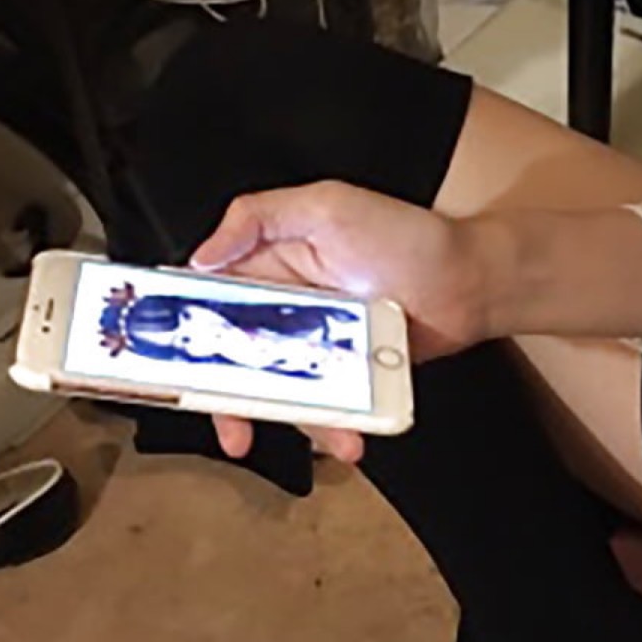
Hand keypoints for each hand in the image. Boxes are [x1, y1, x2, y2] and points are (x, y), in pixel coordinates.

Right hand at [191, 181, 488, 465]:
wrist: (472, 282)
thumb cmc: (408, 235)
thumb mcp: (327, 204)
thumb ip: (260, 216)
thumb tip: (203, 255)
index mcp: (269, 266)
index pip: (208, 300)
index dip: (183, 332)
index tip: (169, 361)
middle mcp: (286, 310)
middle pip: (235, 361)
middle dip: (228, 400)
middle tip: (234, 426)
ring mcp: (317, 348)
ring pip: (281, 394)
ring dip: (291, 423)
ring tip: (321, 437)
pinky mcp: (347, 377)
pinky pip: (326, 409)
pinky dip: (333, 428)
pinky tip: (349, 437)